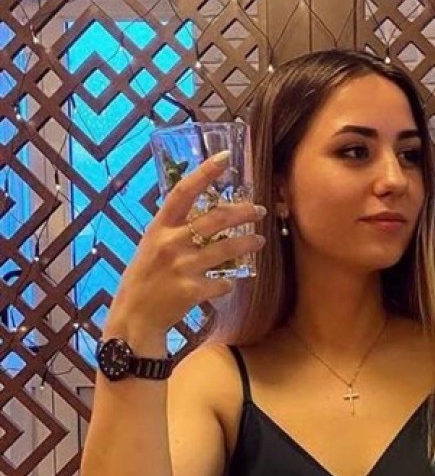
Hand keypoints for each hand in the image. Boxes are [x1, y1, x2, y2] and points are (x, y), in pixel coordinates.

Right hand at [107, 152, 264, 336]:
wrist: (134, 317)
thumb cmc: (144, 277)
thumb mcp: (151, 245)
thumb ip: (174, 229)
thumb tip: (203, 212)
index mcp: (159, 227)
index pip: (182, 192)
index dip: (204, 173)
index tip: (224, 158)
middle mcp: (170, 243)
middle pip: (216, 219)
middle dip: (243, 212)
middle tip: (259, 210)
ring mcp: (182, 267)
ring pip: (227, 248)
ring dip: (248, 243)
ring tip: (259, 241)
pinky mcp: (192, 290)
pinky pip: (223, 282)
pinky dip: (229, 282)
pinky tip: (229, 282)